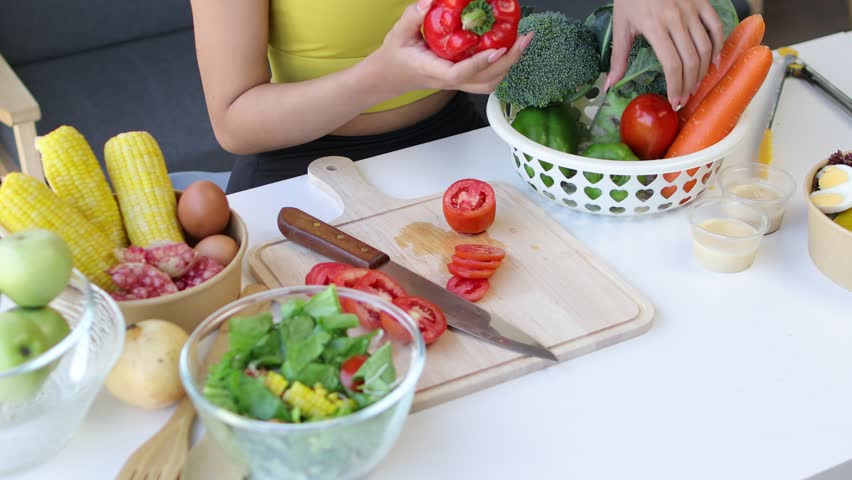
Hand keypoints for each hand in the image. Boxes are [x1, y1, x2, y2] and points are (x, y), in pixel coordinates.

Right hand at [370, 0, 532, 94]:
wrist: (390, 76)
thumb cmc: (395, 56)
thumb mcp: (398, 33)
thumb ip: (413, 16)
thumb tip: (431, 0)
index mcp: (435, 72)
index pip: (460, 73)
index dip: (480, 63)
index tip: (497, 49)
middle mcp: (451, 81)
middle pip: (486, 81)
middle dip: (509, 61)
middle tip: (524, 38)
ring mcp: (459, 82)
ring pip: (490, 83)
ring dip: (510, 65)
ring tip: (522, 41)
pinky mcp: (464, 79)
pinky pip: (488, 78)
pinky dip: (503, 65)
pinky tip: (509, 46)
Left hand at [607, 0, 723, 108]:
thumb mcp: (621, 25)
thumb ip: (618, 57)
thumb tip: (610, 84)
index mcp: (655, 27)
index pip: (672, 65)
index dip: (676, 87)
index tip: (674, 101)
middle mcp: (676, 19)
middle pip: (691, 60)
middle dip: (689, 84)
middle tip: (685, 99)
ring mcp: (691, 10)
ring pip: (706, 47)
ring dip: (703, 71)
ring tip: (695, 85)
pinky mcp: (701, 2)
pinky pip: (716, 26)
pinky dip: (718, 45)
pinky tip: (714, 61)